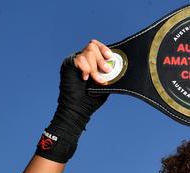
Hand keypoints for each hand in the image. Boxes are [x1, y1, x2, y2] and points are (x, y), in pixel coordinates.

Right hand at [34, 40, 110, 163]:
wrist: (78, 109)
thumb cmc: (91, 99)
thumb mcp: (105, 84)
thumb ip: (110, 75)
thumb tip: (121, 67)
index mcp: (92, 62)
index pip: (97, 46)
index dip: (104, 49)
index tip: (110, 57)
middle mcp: (83, 59)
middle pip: (92, 46)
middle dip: (101, 59)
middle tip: (106, 71)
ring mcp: (75, 61)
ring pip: (87, 52)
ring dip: (94, 67)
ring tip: (96, 80)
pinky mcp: (68, 65)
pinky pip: (79, 59)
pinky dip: (85, 68)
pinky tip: (85, 78)